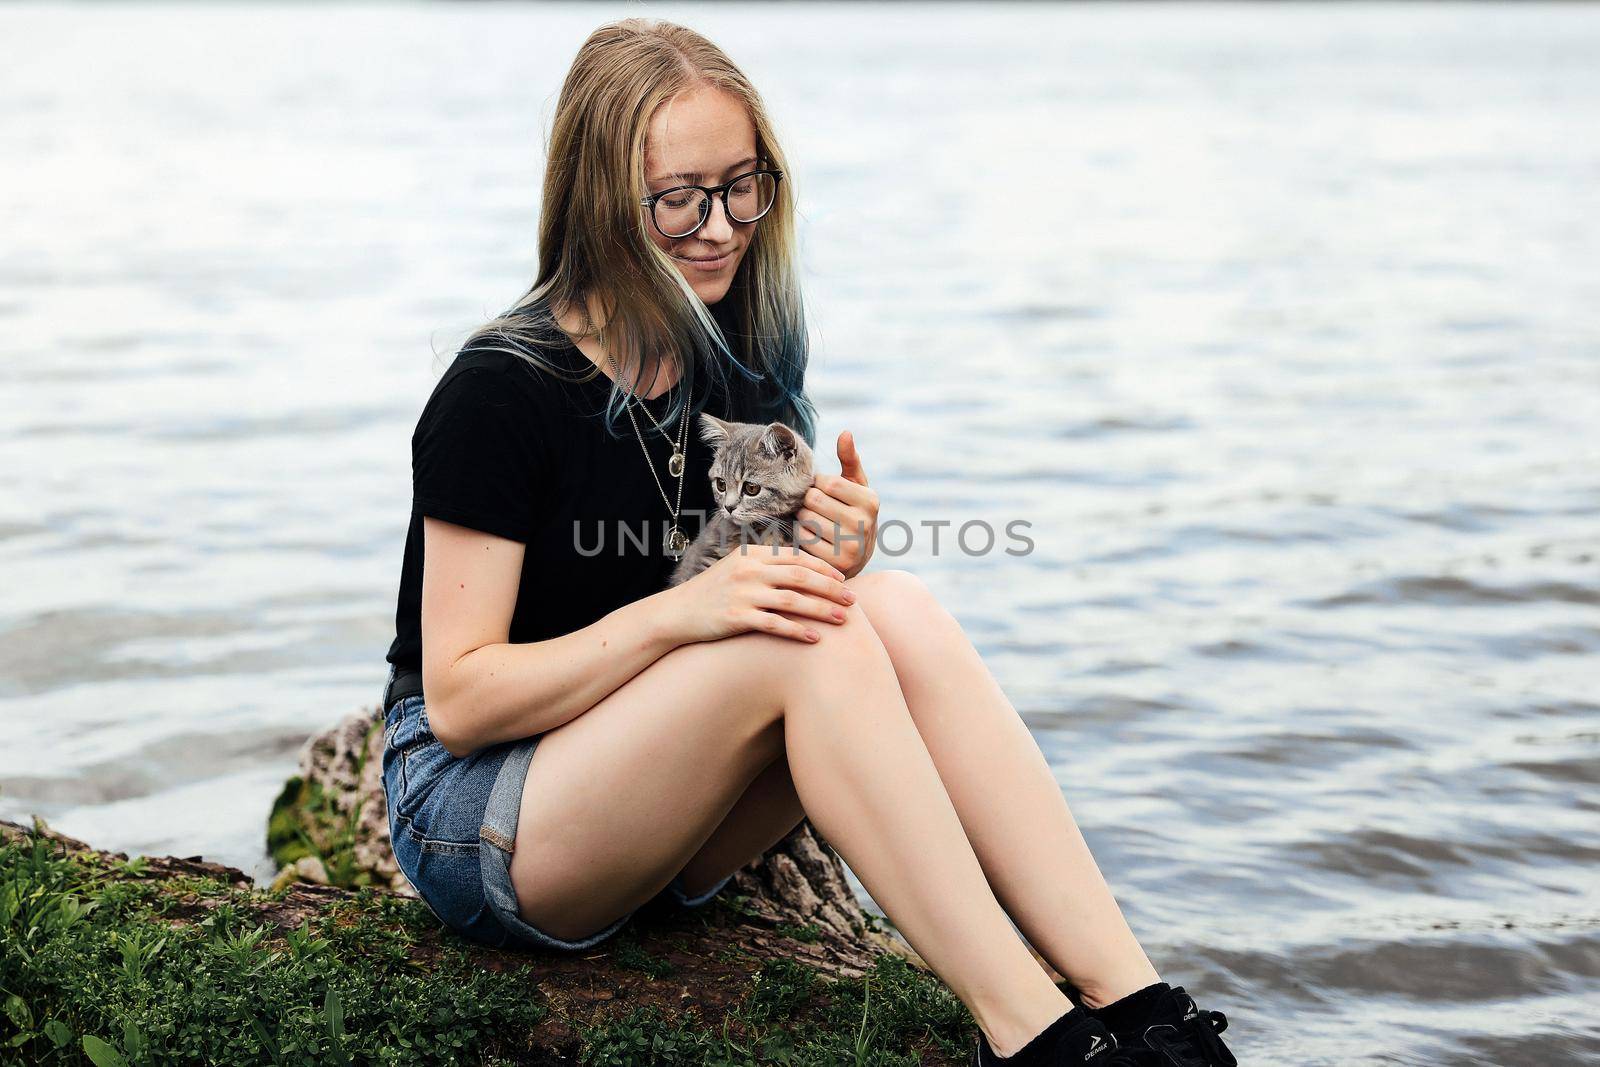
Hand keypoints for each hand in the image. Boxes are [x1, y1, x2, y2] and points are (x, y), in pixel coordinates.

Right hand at [664, 544, 856, 644]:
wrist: (677, 613)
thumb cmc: (712, 592)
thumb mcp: (737, 567)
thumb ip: (765, 564)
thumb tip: (801, 566)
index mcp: (752, 555)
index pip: (797, 556)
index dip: (823, 568)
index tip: (843, 579)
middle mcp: (749, 570)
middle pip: (801, 576)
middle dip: (831, 588)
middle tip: (853, 599)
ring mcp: (742, 593)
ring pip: (793, 600)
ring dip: (822, 610)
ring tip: (843, 619)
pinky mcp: (736, 617)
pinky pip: (775, 624)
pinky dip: (798, 631)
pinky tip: (815, 638)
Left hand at [795, 430, 878, 578]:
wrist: (857, 556)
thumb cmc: (851, 510)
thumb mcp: (855, 485)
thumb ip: (850, 459)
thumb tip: (845, 432)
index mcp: (870, 501)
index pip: (828, 482)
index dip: (818, 484)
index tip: (822, 491)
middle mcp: (864, 524)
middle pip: (814, 500)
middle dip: (808, 500)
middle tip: (813, 507)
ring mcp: (851, 546)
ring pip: (806, 519)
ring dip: (802, 517)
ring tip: (813, 520)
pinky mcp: (835, 563)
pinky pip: (803, 539)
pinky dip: (801, 535)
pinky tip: (811, 536)